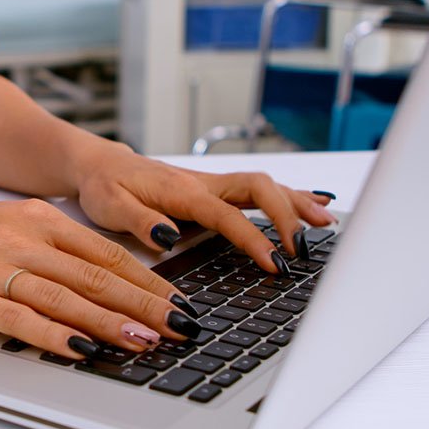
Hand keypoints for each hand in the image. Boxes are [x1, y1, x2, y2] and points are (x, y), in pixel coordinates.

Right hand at [0, 199, 205, 360]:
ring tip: (145, 342)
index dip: (148, 281)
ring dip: (109, 323)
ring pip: (66, 297)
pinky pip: (21, 319)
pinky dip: (55, 335)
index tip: (180, 303)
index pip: (105, 252)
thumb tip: (108, 278)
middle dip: (144, 305)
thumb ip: (54, 247)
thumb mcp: (8, 225)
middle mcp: (20, 238)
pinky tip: (81, 350)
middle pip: (95, 275)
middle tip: (181, 327)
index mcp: (36, 217)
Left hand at [73, 142, 336, 273]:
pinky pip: (258, 190)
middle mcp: (203, 184)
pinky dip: (289, 196)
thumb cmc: (104, 187)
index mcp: (181, 191)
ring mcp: (212, 185)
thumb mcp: (110, 207)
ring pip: (264, 187)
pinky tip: (316, 203)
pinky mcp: (214, 190)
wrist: (100, 166)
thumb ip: (140, 221)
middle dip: (287, 216)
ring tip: (327, 224)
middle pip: (259, 189)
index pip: (227, 215)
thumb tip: (167, 236)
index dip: (254, 238)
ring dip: (297, 203)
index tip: (274, 263)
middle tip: (302, 249)